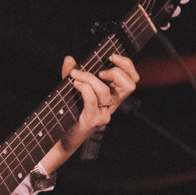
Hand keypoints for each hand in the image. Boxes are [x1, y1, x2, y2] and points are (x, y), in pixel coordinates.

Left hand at [41, 54, 138, 171]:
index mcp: (113, 97)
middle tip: (99, 70)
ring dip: (89, 78)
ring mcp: (104, 114)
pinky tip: (75, 84)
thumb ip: (74, 74)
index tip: (112, 56)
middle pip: (129, 85)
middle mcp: (112, 106)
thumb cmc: (70, 114)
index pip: (132, 80)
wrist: (63, 138)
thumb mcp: (73, 91)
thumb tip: (69, 59)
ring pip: (104, 90)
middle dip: (115, 71)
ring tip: (76, 76)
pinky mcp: (93, 120)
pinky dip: (83, 87)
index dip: (127, 66)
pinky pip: (91, 99)